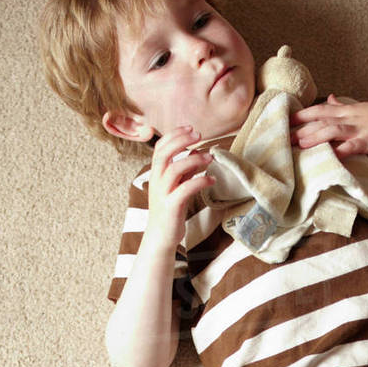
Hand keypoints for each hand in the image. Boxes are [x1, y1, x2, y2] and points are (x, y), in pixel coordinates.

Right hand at [145, 126, 214, 250]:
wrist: (161, 237)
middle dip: (182, 141)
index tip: (191, 129)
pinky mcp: (171, 206)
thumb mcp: (176, 186)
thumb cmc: (170, 210)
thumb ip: (185, 171)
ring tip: (210, 158)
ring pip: (175, 169)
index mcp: (156, 174)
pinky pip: (185, 189)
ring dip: (194, 160)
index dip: (174, 135)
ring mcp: (163, 193)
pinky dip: (200, 181)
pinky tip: (212, 179)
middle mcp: (156, 181)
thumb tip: (197, 153)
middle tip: (199, 136)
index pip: (160, 147)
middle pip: (164, 153)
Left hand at [290, 96, 367, 158]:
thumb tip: (329, 97)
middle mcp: (349, 117)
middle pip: (321, 120)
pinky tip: (331, 156)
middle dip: (301, 128)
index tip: (284, 119)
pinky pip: (352, 146)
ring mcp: (358, 129)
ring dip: (316, 137)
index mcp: (346, 110)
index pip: (319, 109)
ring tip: (300, 144)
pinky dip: (341, 151)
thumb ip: (342, 105)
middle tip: (283, 136)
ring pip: (333, 131)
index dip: (301, 114)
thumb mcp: (360, 108)